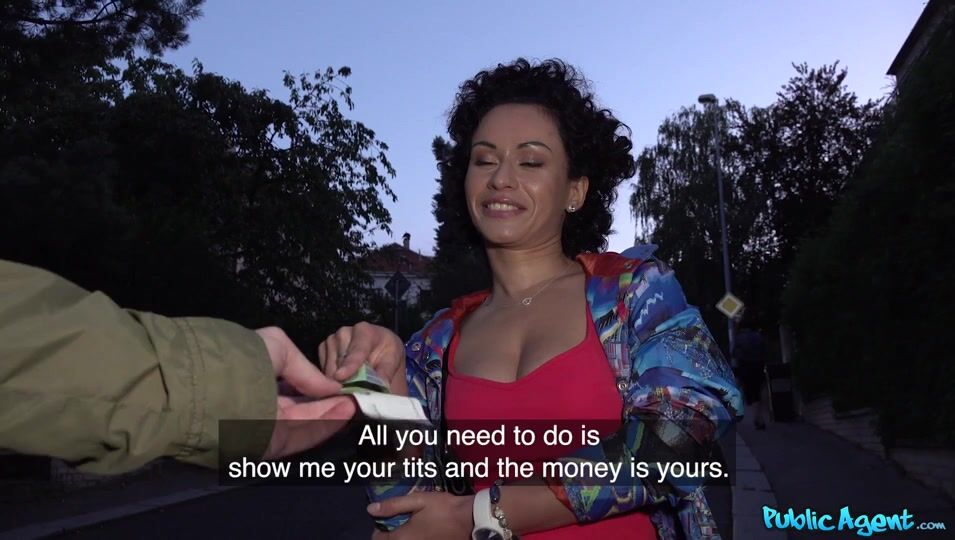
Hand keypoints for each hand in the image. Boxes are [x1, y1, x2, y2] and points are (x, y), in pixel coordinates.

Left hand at [256, 326, 356, 459]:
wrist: (220, 384)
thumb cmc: (247, 358)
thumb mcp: (278, 345)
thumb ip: (307, 369)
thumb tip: (332, 387)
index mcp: (255, 379)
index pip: (290, 386)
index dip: (316, 385)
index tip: (339, 382)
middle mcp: (259, 404)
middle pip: (301, 407)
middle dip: (329, 401)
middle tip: (354, 394)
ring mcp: (265, 428)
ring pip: (305, 422)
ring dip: (332, 412)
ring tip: (356, 402)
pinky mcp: (271, 446)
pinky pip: (302, 436)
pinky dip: (326, 425)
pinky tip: (346, 412)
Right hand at [317, 322, 406, 392]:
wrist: (378, 346)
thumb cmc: (385, 352)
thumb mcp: (392, 360)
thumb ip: (386, 371)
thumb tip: (381, 384)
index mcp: (364, 331)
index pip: (356, 351)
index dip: (349, 365)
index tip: (341, 377)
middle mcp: (345, 332)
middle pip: (340, 362)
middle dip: (345, 380)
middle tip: (354, 394)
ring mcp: (332, 339)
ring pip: (329, 368)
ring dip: (338, 381)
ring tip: (351, 385)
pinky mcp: (323, 348)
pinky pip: (323, 369)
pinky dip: (331, 377)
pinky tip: (343, 378)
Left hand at [368, 492, 473, 538]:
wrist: (470, 520)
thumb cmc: (443, 508)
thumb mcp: (418, 500)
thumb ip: (393, 505)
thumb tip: (370, 509)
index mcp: (400, 538)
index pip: (377, 539)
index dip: (379, 528)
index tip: (388, 518)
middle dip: (390, 535)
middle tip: (400, 522)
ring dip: (402, 537)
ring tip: (411, 527)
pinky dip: (413, 539)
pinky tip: (423, 532)